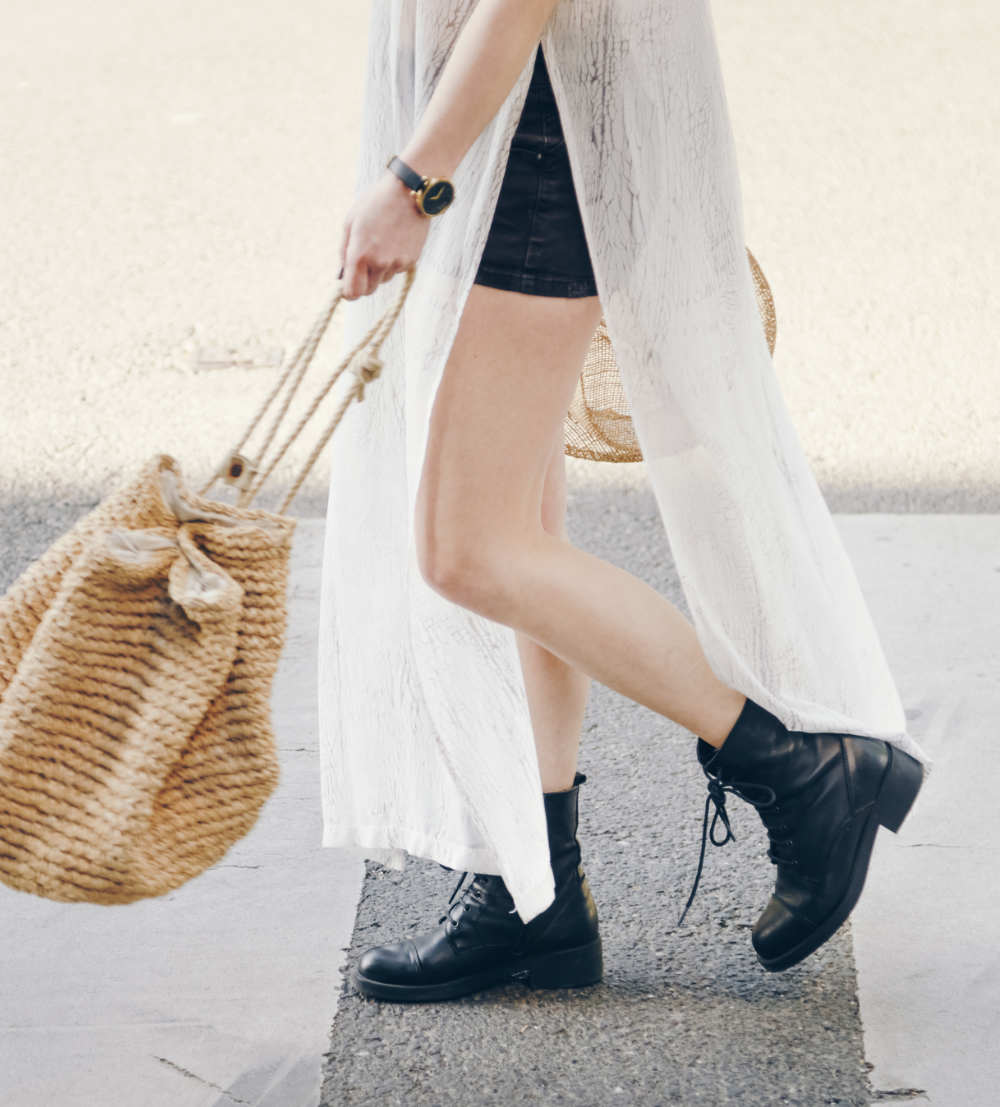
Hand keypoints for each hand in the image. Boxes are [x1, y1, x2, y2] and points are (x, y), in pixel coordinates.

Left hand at [337, 169, 432, 299]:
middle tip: (363, 267)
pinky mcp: (411, 261)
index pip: (352, 292)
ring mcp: (397, 264)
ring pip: (383, 280)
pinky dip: (394, 261)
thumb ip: (344, 251)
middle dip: (363, 282)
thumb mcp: (350, 221)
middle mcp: (379, 263)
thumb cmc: (375, 203)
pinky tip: (395, 241)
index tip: (348, 286)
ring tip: (382, 244)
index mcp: (360, 254)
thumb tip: (342, 274)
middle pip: (368, 291)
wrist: (408, 192)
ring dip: (379, 270)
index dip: (348, 292)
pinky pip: (397, 270)